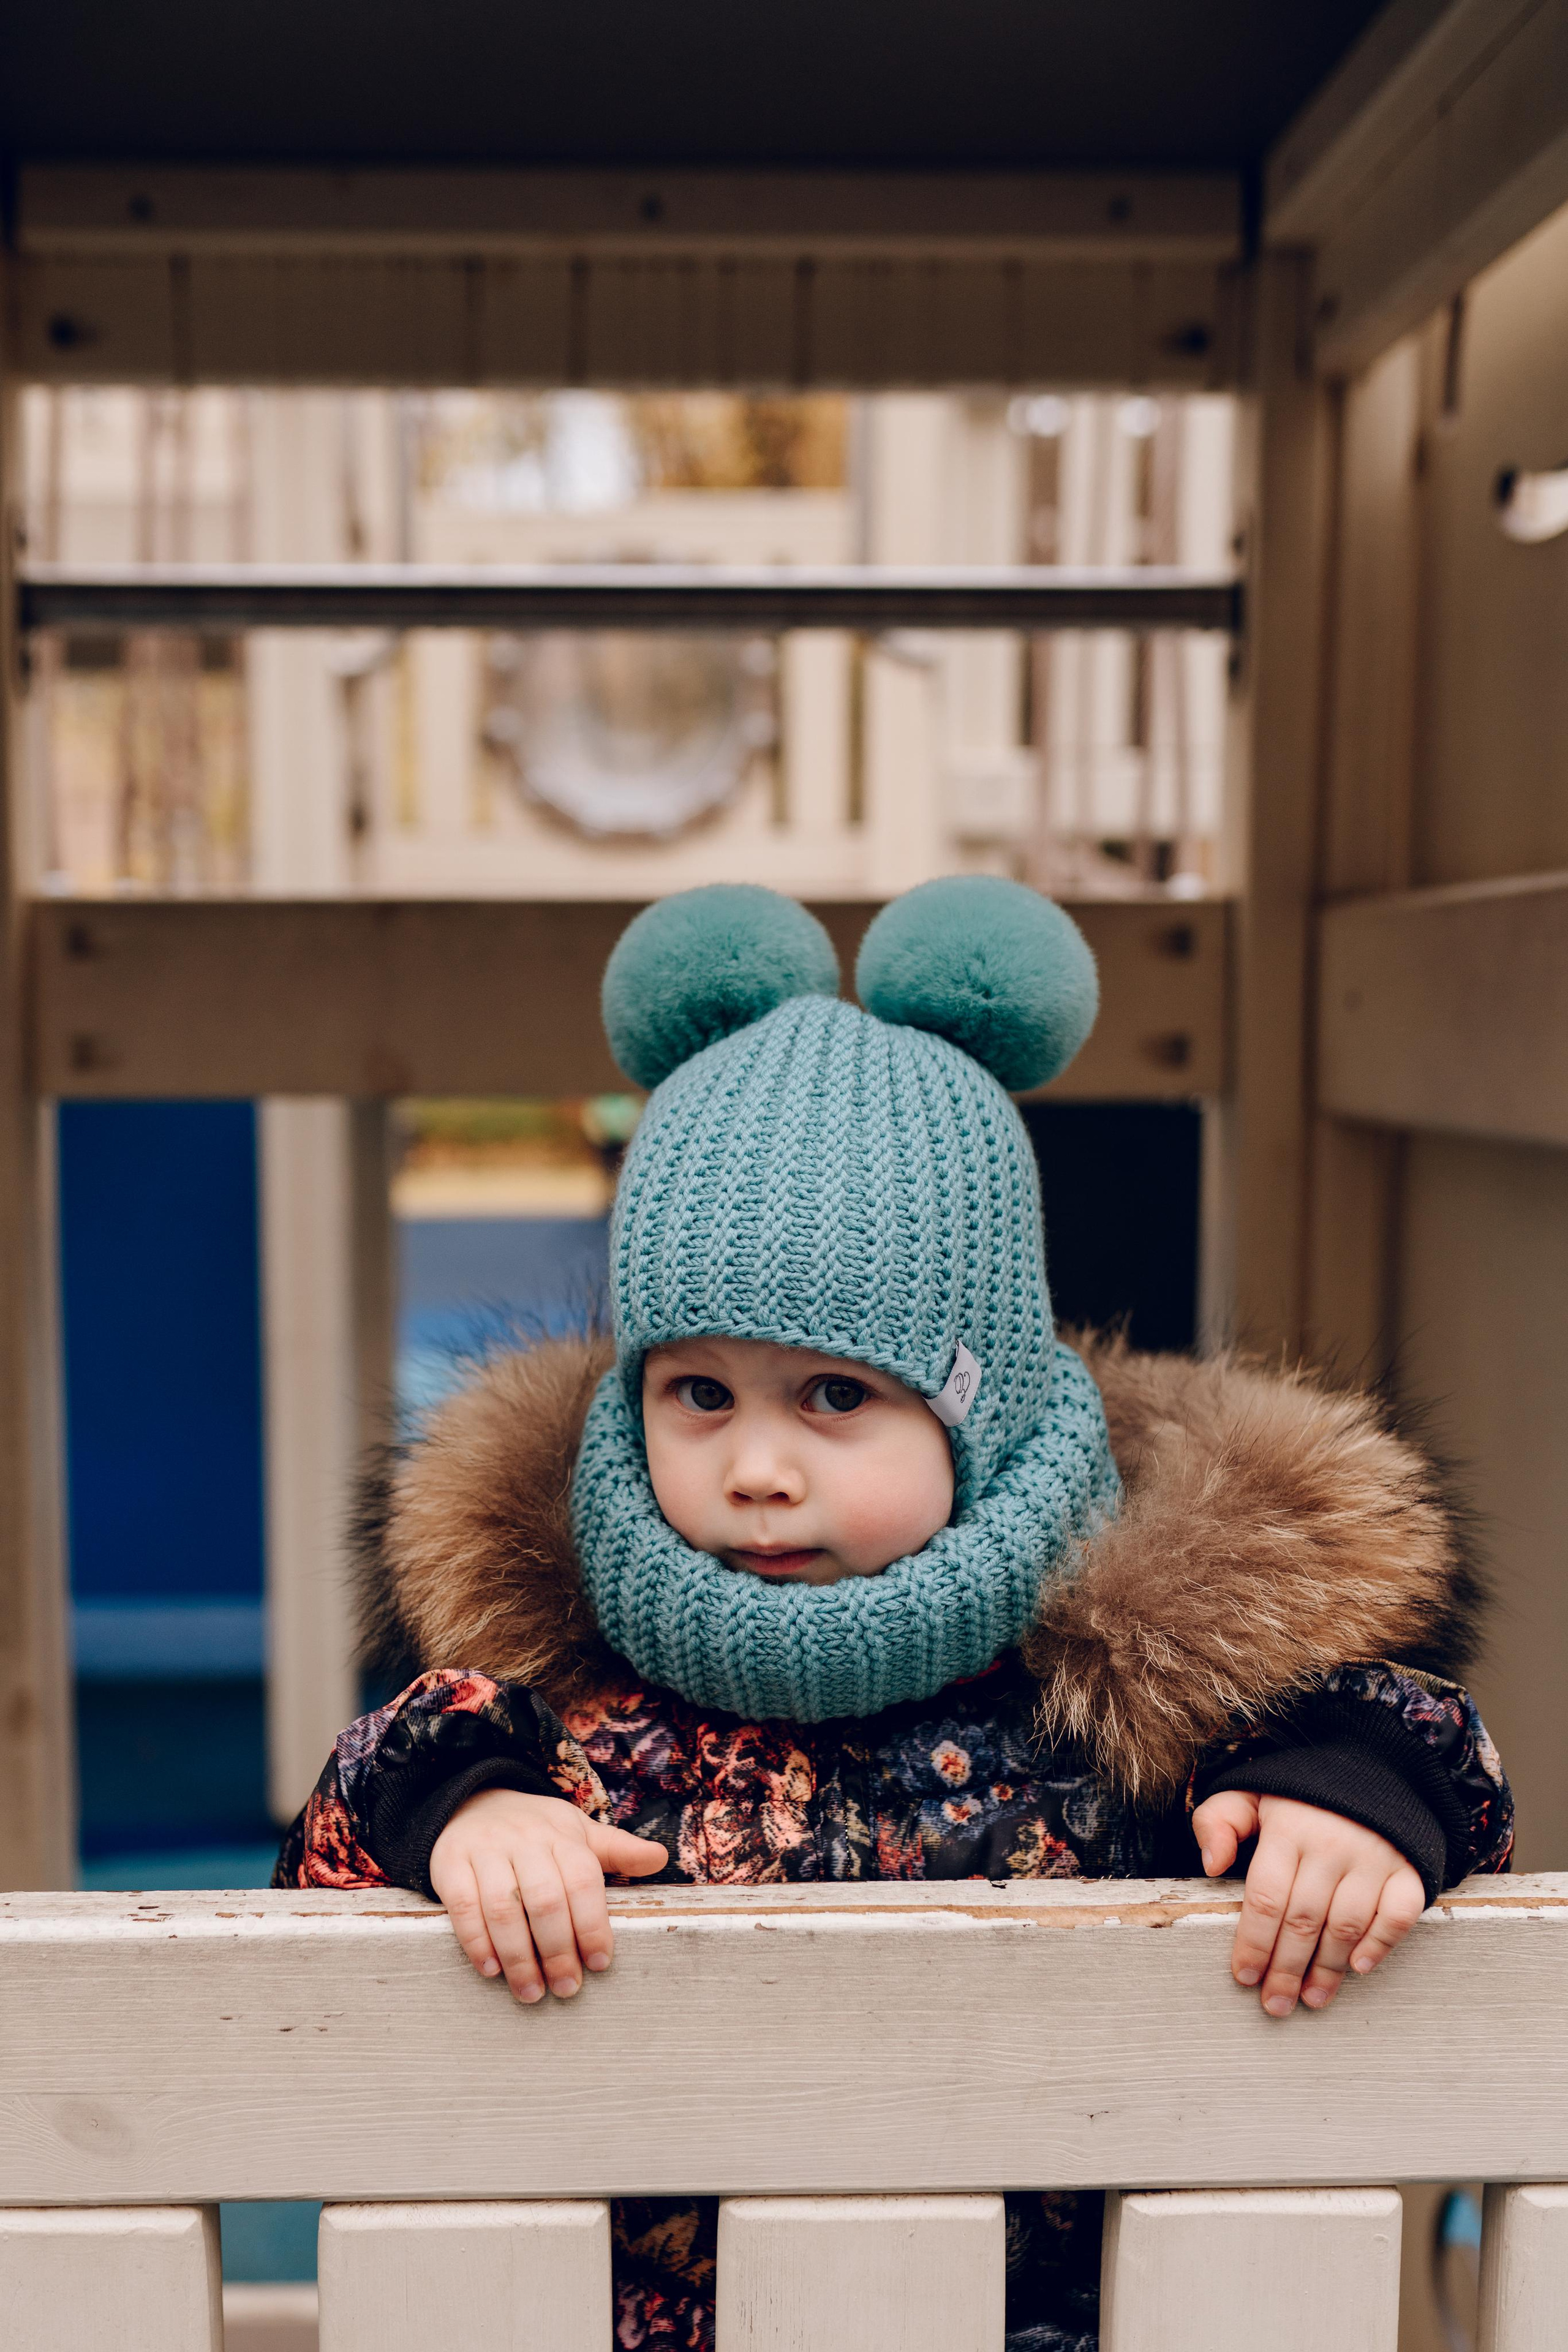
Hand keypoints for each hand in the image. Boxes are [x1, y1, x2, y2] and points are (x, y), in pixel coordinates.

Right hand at [429, 1787, 666, 2002]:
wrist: (472, 1803)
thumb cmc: (536, 1832)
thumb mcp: (578, 1834)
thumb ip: (617, 1851)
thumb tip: (661, 1858)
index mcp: (562, 1835)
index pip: (583, 1881)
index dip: (593, 1925)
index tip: (600, 1964)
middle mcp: (525, 1839)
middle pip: (545, 1899)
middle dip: (558, 1950)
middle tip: (566, 1989)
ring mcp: (485, 1850)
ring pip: (503, 1907)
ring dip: (518, 1956)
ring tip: (530, 1991)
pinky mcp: (449, 1862)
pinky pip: (463, 1905)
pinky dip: (476, 1941)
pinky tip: (491, 1969)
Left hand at [1191, 1789, 1425, 2017]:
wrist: (1375, 1765)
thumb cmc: (1302, 1791)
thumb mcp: (1251, 1792)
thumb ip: (1219, 1820)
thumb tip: (1211, 1866)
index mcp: (1287, 1828)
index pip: (1266, 1897)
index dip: (1253, 1942)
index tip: (1244, 1977)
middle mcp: (1331, 1845)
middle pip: (1303, 1920)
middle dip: (1285, 1969)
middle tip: (1275, 2005)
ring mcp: (1374, 1857)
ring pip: (1346, 1925)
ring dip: (1327, 1968)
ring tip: (1311, 1998)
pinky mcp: (1409, 1867)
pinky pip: (1398, 1915)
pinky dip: (1381, 1943)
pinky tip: (1360, 1968)